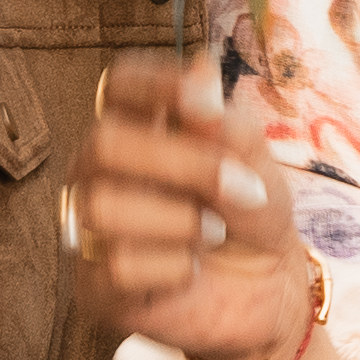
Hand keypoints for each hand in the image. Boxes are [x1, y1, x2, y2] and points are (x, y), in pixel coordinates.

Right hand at [69, 52, 315, 359]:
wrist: (267, 288)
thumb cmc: (250, 213)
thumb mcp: (254, 164)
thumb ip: (225, 124)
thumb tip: (201, 71)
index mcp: (135, 128)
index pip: (117, 86)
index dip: (157, 86)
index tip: (211, 104)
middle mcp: (99, 172)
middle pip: (103, 144)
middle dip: (184, 165)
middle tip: (242, 188)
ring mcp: (91, 230)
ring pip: (103, 208)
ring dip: (180, 222)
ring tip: (214, 233)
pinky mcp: (94, 287)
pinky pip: (117, 267)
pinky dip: (172, 268)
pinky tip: (191, 271)